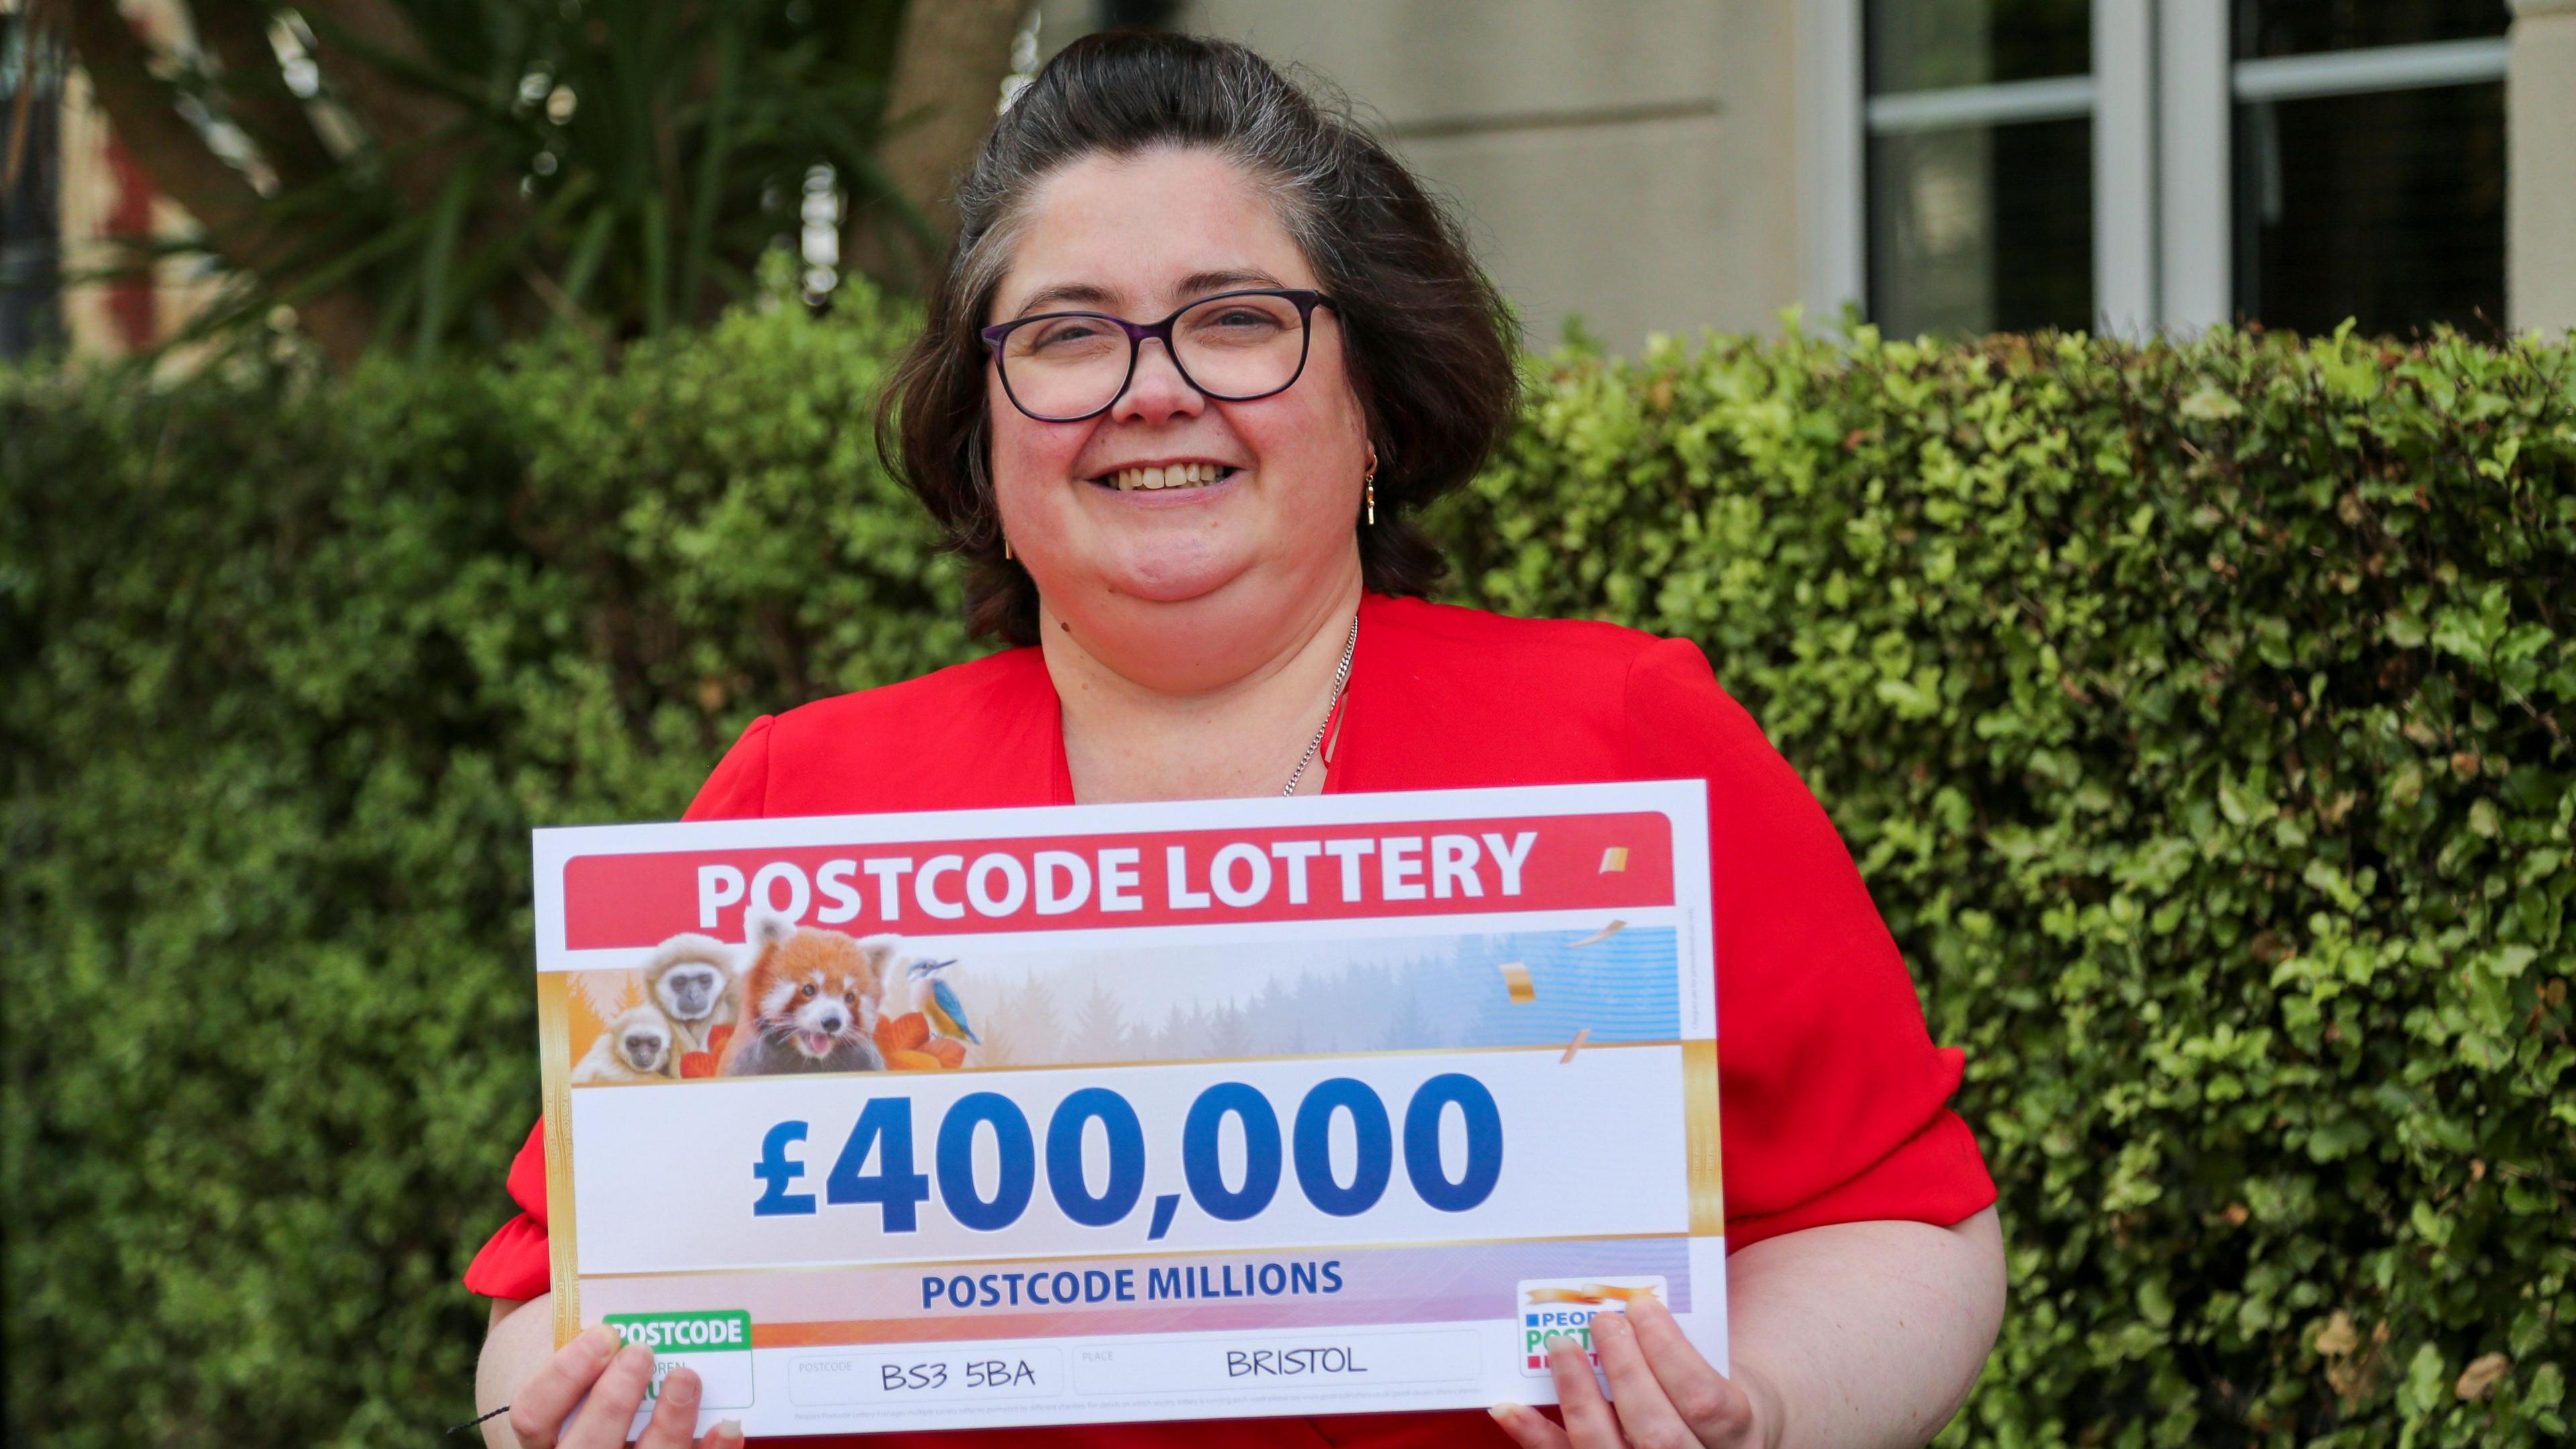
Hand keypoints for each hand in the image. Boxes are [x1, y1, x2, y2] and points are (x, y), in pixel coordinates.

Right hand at [505, 1324, 746, 1448]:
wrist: (620, 1441)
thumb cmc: (598, 1393)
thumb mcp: (577, 1372)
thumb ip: (576, 1340)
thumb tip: (578, 1267)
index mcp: (545, 1438)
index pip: (533, 1414)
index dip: (564, 1375)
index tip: (604, 1334)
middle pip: (586, 1446)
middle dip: (615, 1399)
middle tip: (642, 1352)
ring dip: (670, 1422)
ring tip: (687, 1376)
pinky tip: (730, 1425)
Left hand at [1490, 1294, 1775, 1448]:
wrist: (1710, 1446)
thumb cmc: (1708, 1405)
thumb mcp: (1724, 1380)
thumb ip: (1690, 1355)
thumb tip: (1633, 1299)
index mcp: (1737, 1439)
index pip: (1707, 1401)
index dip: (1670, 1351)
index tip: (1641, 1305)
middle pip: (1657, 1431)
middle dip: (1625, 1370)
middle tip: (1602, 1321)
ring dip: (1578, 1396)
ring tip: (1561, 1346)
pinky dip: (1535, 1436)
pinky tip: (1509, 1406)